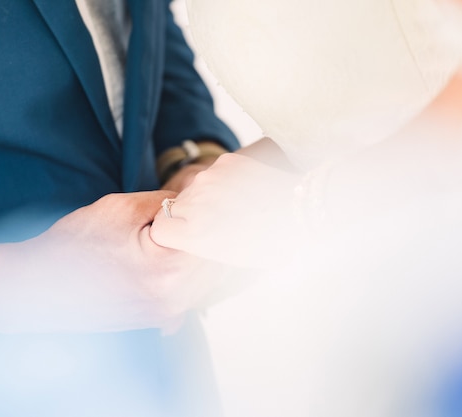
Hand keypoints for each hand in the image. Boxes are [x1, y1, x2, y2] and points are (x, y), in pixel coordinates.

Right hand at [0, 191, 221, 333]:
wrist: (38, 287)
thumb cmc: (72, 245)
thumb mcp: (121, 208)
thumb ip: (169, 203)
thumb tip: (200, 198)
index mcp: (168, 269)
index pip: (218, 234)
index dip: (227, 209)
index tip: (238, 193)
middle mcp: (173, 299)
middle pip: (220, 259)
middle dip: (225, 229)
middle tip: (233, 205)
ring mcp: (165, 314)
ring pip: (210, 278)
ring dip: (214, 251)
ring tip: (214, 225)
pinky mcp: (156, 320)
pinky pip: (192, 293)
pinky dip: (197, 272)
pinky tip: (190, 254)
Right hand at [151, 153, 301, 267]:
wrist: (302, 210)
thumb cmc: (269, 241)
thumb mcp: (229, 258)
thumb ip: (198, 246)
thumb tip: (185, 240)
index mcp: (193, 230)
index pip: (159, 228)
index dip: (171, 234)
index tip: (185, 238)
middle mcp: (195, 200)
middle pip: (174, 208)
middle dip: (188, 216)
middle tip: (215, 225)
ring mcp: (210, 177)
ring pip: (193, 190)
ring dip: (205, 199)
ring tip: (232, 210)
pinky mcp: (226, 162)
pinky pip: (212, 175)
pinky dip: (222, 184)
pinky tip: (241, 194)